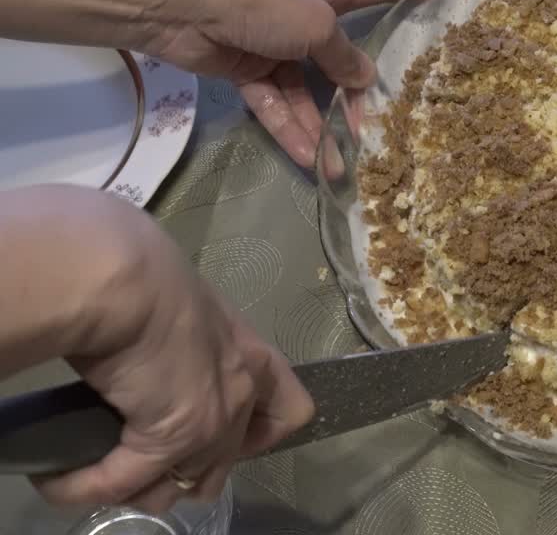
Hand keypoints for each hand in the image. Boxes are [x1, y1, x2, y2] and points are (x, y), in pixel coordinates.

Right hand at [23, 187, 313, 513]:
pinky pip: (123, 483)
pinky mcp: (170, 440)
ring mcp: (212, 422)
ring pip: (179, 486)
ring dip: (140, 487)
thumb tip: (152, 350)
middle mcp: (241, 394)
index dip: (257, 436)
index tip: (220, 433)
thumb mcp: (186, 308)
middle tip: (145, 458)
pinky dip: (86, 486)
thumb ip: (187, 339)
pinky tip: (60, 478)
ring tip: (104, 475)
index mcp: (250, 356)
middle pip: (224, 464)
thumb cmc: (149, 276)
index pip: (289, 413)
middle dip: (185, 472)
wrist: (127, 281)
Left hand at [144, 0, 426, 167]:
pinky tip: (309, 160)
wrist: (179, 6)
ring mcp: (273, 46)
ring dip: (322, 127)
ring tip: (344, 165)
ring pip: (306, 92)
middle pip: (341, 57)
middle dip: (359, 93)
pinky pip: (274, 106)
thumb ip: (344, 56)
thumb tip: (365, 79)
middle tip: (382, 128)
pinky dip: (289, 131)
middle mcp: (303, 15)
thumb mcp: (316, 24)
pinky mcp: (245, 71)